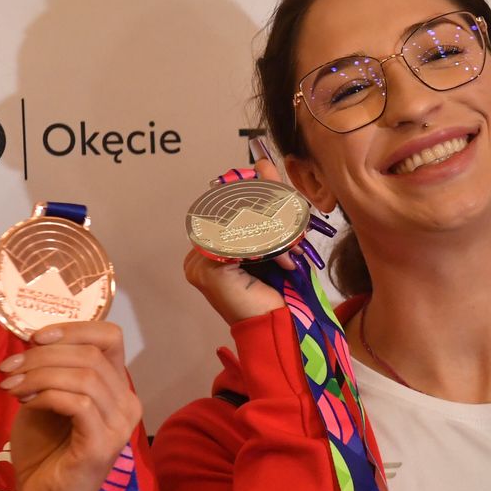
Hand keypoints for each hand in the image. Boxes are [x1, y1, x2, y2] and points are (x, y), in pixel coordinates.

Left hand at [0, 321, 141, 490]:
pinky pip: (79, 404)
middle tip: (9, 367)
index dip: (73, 329)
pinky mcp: (102, 446)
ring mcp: (119, 425)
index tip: (34, 337)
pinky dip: (48, 395)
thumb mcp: (46, 396)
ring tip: (11, 386)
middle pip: (91, 354)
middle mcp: (127, 402)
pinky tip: (26, 402)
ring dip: (40, 374)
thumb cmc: (45, 447)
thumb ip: (50, 368)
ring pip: (85, 377)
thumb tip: (33, 336)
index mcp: (117, 385)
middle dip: (43, 355)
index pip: (110, 337)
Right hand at [184, 158, 298, 325]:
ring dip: (271, 233)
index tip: (269, 174)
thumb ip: (267, 202)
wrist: (278, 327)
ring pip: (236, 224)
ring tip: (292, 249)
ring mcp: (198, 263)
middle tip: (294, 224)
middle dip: (267, 213)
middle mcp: (196, 255)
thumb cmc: (275, 290)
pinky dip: (265, 246)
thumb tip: (262, 163)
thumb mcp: (274, 237)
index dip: (252, 192)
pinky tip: (282, 260)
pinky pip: (239, 241)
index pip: (226, 205)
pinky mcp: (208, 270)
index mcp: (207, 248)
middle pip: (230, 212)